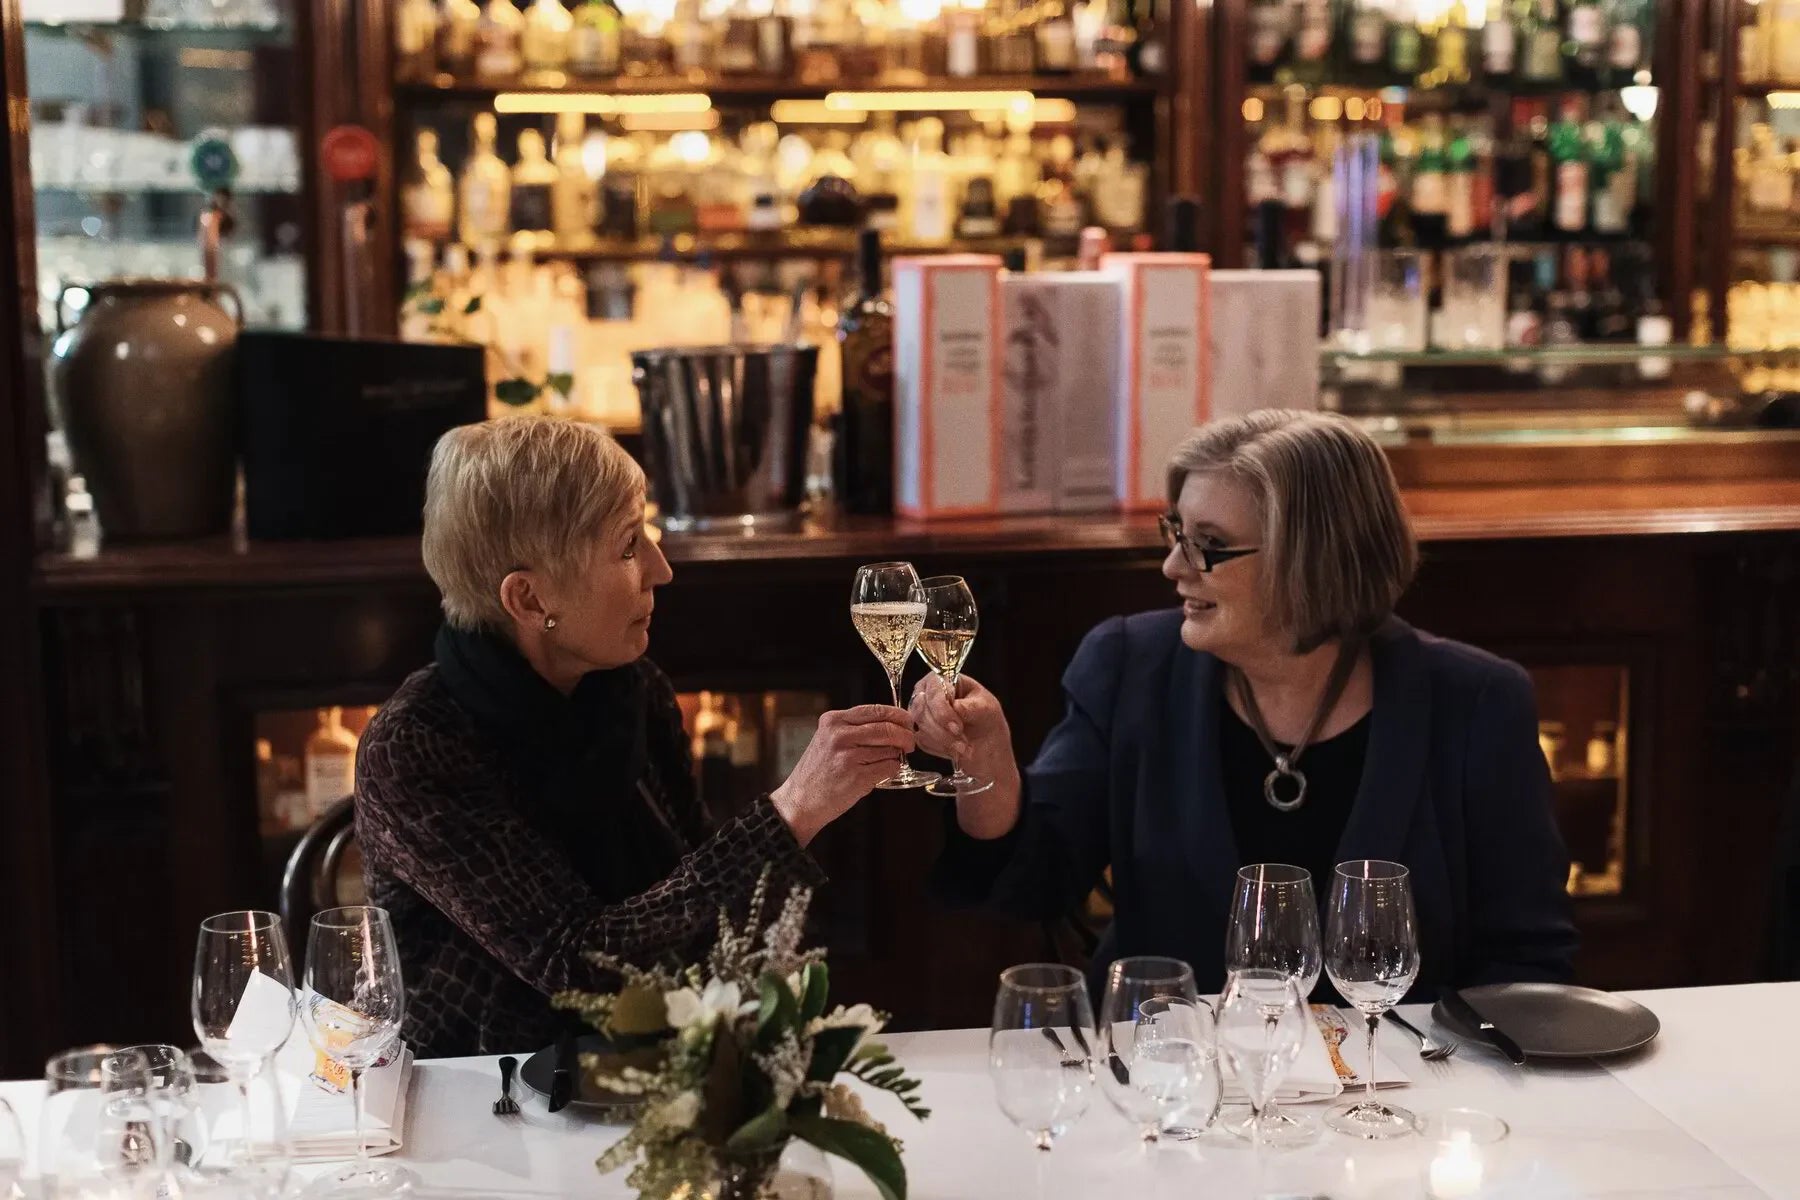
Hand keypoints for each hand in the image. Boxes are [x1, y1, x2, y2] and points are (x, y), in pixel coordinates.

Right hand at [770, 705, 914, 846]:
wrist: (800, 800)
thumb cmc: (818, 772)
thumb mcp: (828, 739)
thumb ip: (854, 728)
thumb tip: (893, 723)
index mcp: (834, 721)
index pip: (876, 710)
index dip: (898, 716)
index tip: (907, 722)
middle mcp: (840, 735)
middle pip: (888, 728)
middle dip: (906, 736)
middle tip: (910, 743)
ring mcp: (849, 756)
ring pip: (891, 749)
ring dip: (897, 756)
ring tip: (886, 761)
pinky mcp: (857, 777)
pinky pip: (889, 768)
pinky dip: (892, 770)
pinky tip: (881, 773)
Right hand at [909, 674, 1021, 839]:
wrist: (986, 766)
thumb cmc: (992, 737)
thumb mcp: (989, 718)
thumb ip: (971, 708)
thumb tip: (955, 705)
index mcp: (953, 679)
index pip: (936, 683)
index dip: (943, 706)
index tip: (958, 727)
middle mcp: (934, 691)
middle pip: (922, 703)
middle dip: (941, 728)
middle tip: (961, 743)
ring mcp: (922, 713)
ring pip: (916, 723)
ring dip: (938, 741)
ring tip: (960, 751)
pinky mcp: (917, 733)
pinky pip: (915, 739)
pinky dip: (933, 748)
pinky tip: (950, 754)